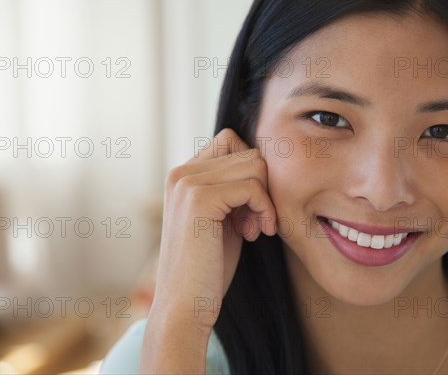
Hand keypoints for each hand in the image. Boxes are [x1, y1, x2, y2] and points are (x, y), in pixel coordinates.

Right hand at [149, 128, 277, 331]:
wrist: (185, 306)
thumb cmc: (207, 267)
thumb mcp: (221, 219)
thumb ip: (232, 189)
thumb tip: (262, 162)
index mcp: (183, 176)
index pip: (231, 141)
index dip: (251, 172)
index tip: (249, 208)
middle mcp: (181, 173)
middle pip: (248, 152)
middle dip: (262, 186)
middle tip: (255, 222)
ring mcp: (187, 183)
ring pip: (254, 165)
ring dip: (266, 199)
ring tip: (255, 229)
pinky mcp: (199, 198)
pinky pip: (253, 186)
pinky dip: (265, 210)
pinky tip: (257, 234)